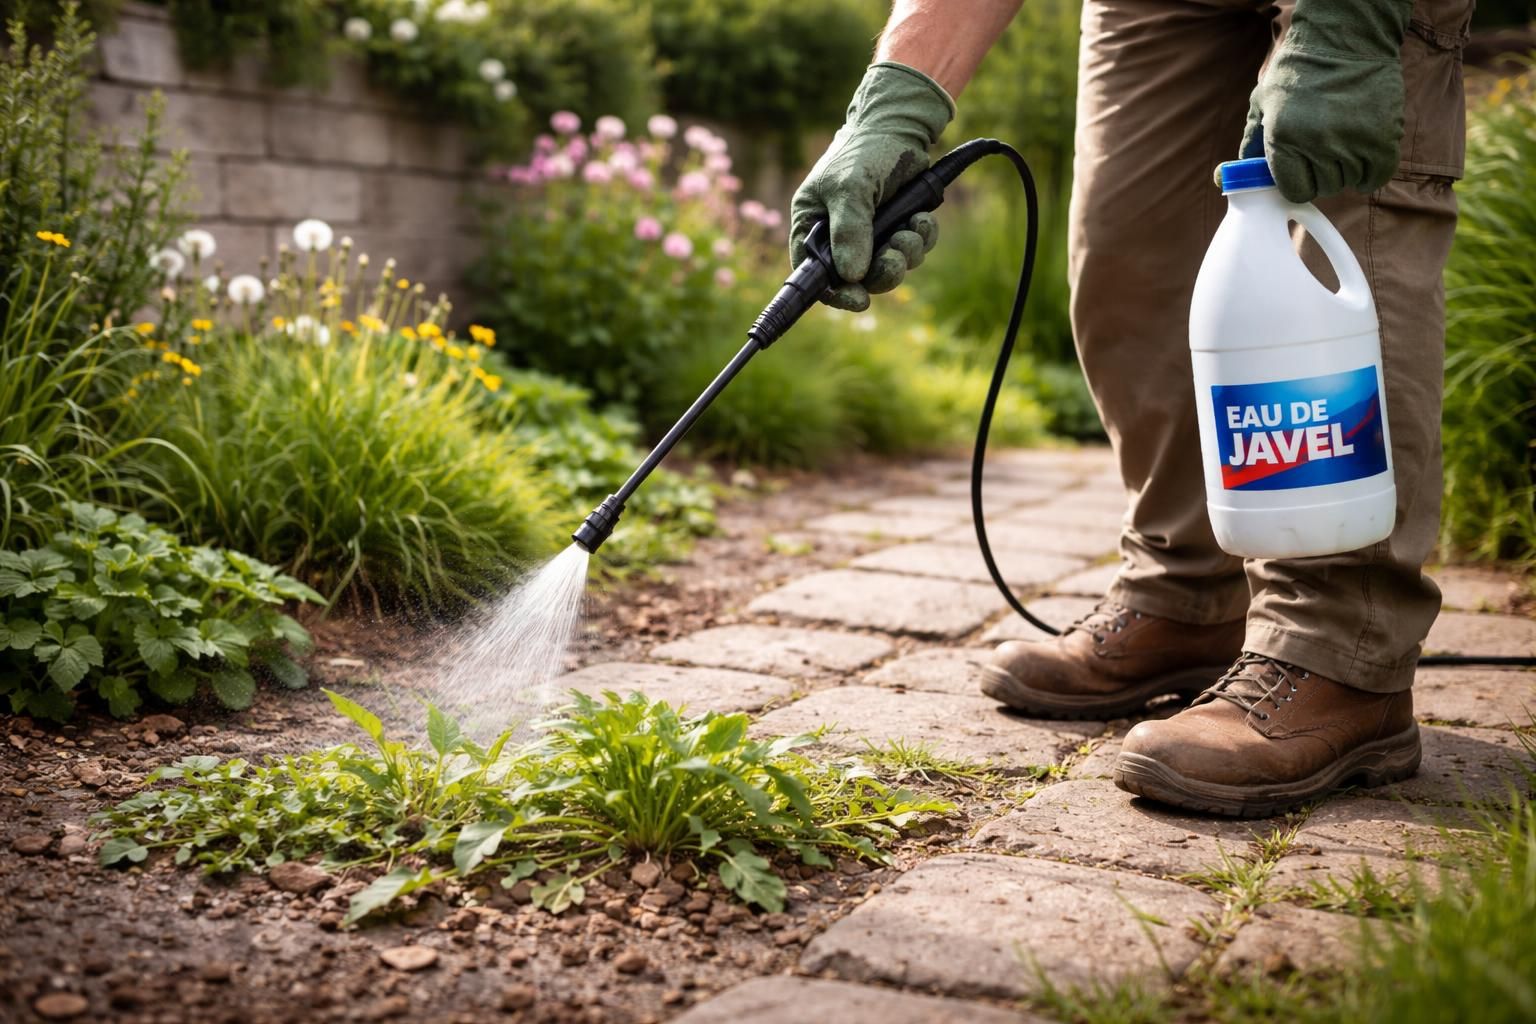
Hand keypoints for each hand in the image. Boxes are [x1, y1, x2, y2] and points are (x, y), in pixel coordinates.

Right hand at [789, 61, 952, 310]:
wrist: (900, 125)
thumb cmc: (864, 152)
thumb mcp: (850, 189)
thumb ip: (850, 231)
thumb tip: (852, 276)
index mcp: (814, 227)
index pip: (816, 276)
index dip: (836, 294)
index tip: (860, 301)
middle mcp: (839, 236)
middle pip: (858, 279)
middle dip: (882, 272)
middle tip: (896, 258)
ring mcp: (871, 233)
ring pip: (890, 267)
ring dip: (907, 252)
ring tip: (913, 226)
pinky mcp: (897, 226)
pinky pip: (912, 250)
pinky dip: (921, 238)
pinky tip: (922, 218)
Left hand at [1241, 0, 1413, 202]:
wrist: (1343, 39)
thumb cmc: (1297, 71)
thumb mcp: (1263, 101)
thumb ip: (1251, 140)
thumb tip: (1229, 173)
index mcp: (1284, 139)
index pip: (1295, 190)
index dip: (1299, 182)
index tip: (1303, 170)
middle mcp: (1317, 145)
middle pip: (1324, 187)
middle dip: (1323, 174)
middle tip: (1325, 151)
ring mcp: (1352, 142)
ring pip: (1350, 181)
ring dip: (1348, 169)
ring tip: (1344, 145)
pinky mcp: (1383, 137)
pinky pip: (1378, 175)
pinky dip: (1372, 171)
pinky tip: (1365, 156)